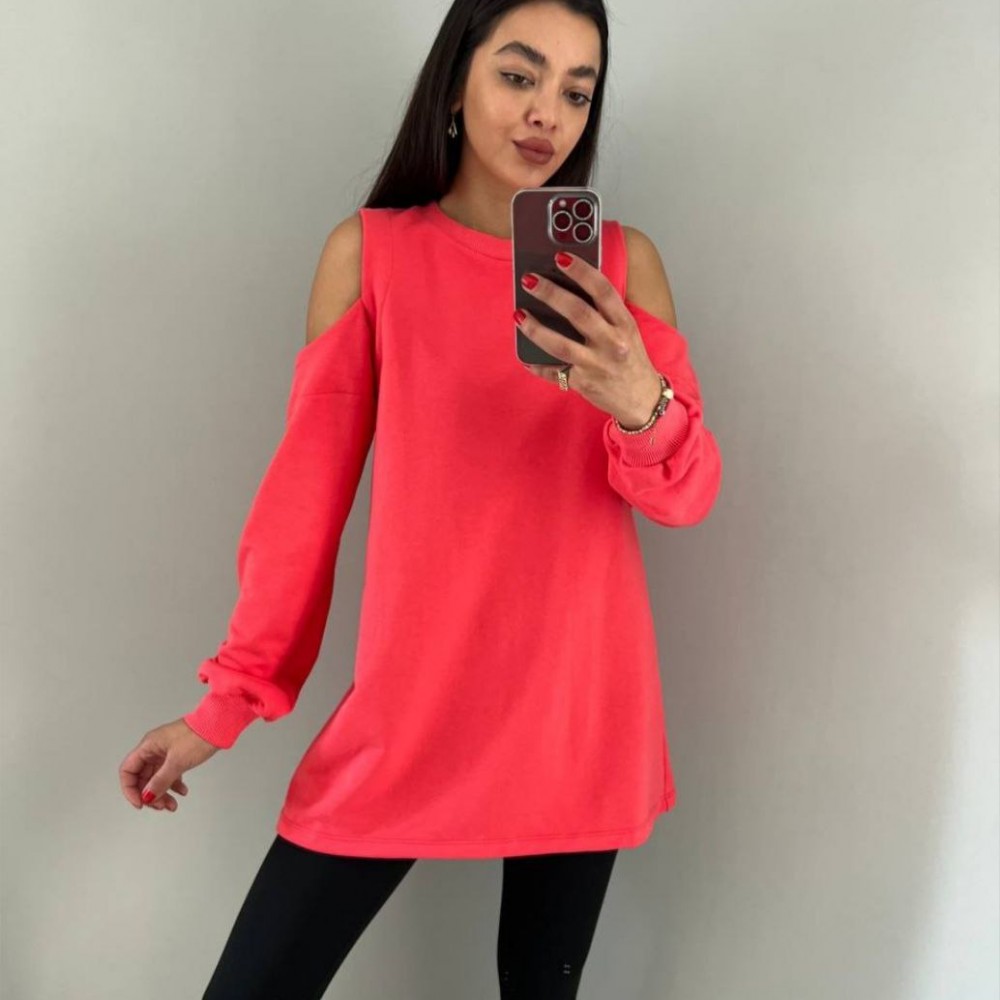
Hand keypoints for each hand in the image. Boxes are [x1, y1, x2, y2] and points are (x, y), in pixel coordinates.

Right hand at [119, 718, 219, 812]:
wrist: (219, 725)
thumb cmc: (198, 736)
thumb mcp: (177, 762)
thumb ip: (160, 781)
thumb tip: (148, 796)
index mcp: (148, 746)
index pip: (128, 770)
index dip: (130, 789)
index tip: (140, 803)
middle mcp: (154, 748)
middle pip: (143, 777)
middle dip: (150, 794)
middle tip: (160, 806)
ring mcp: (166, 751)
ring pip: (157, 777)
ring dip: (163, 792)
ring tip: (173, 805)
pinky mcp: (178, 754)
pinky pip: (170, 773)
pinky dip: (174, 784)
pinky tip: (182, 791)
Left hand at [516, 252, 662, 426]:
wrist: (641, 398)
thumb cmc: (630, 358)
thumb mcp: (626, 330)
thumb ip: (604, 312)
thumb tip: (567, 287)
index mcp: (624, 324)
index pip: (603, 290)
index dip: (581, 271)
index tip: (560, 257)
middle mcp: (612, 343)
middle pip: (578, 313)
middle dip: (551, 293)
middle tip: (529, 279)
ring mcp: (596, 365)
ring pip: (560, 344)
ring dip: (536, 328)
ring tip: (519, 314)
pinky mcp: (583, 383)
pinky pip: (553, 372)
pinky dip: (536, 364)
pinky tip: (524, 355)